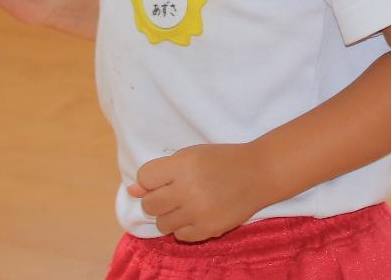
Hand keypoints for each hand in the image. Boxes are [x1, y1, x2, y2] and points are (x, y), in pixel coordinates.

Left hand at [128, 142, 273, 241]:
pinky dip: (185, 227)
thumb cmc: (222, 160)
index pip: (144, 178)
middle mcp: (186, 190)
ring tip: (187, 205)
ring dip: (170, 215)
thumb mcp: (191, 155)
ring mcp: (196, 212)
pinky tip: (196, 215)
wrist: (258, 174)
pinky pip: (180, 236)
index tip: (163, 179)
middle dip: (158, 200)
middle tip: (174, 194)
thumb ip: (161, 172)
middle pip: (150, 204)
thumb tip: (132, 190)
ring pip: (162, 224)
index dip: (151, 179)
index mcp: (182, 166)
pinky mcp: (207, 229)